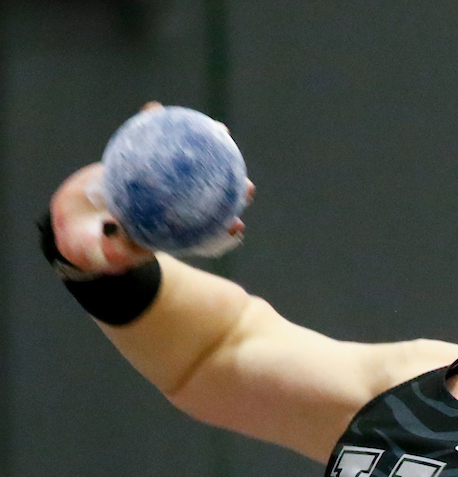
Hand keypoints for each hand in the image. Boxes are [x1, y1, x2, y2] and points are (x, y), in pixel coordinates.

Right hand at [48, 102, 254, 273]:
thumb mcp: (104, 252)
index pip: (206, 234)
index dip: (224, 230)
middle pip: (212, 200)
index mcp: (174, 233)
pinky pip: (152, 142)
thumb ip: (114, 246)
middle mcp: (175, 208)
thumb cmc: (94, 246)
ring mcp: (162, 184)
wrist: (77, 226)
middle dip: (234, 193)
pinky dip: (153, 124)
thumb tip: (116, 229)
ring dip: (208, 148)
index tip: (237, 226)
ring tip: (221, 131)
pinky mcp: (142, 164)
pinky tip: (155, 108)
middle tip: (247, 186)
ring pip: (191, 165)